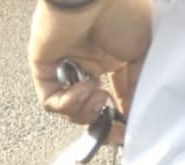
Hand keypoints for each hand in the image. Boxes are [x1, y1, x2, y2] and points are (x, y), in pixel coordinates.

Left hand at [28, 0, 151, 135]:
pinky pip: (49, 100)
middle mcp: (86, 65)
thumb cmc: (123, 12)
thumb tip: (135, 110)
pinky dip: (66, 103)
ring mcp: (64, 67)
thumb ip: (137, 81)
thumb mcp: (142, 50)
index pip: (110, 98)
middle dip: (98, 121)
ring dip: (84, 111)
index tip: (125, 132)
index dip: (117, 118)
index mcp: (110, 61)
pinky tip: (83, 88)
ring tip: (98, 94)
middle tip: (110, 124)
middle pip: (86, 110)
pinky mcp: (43, 68)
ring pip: (67, 110)